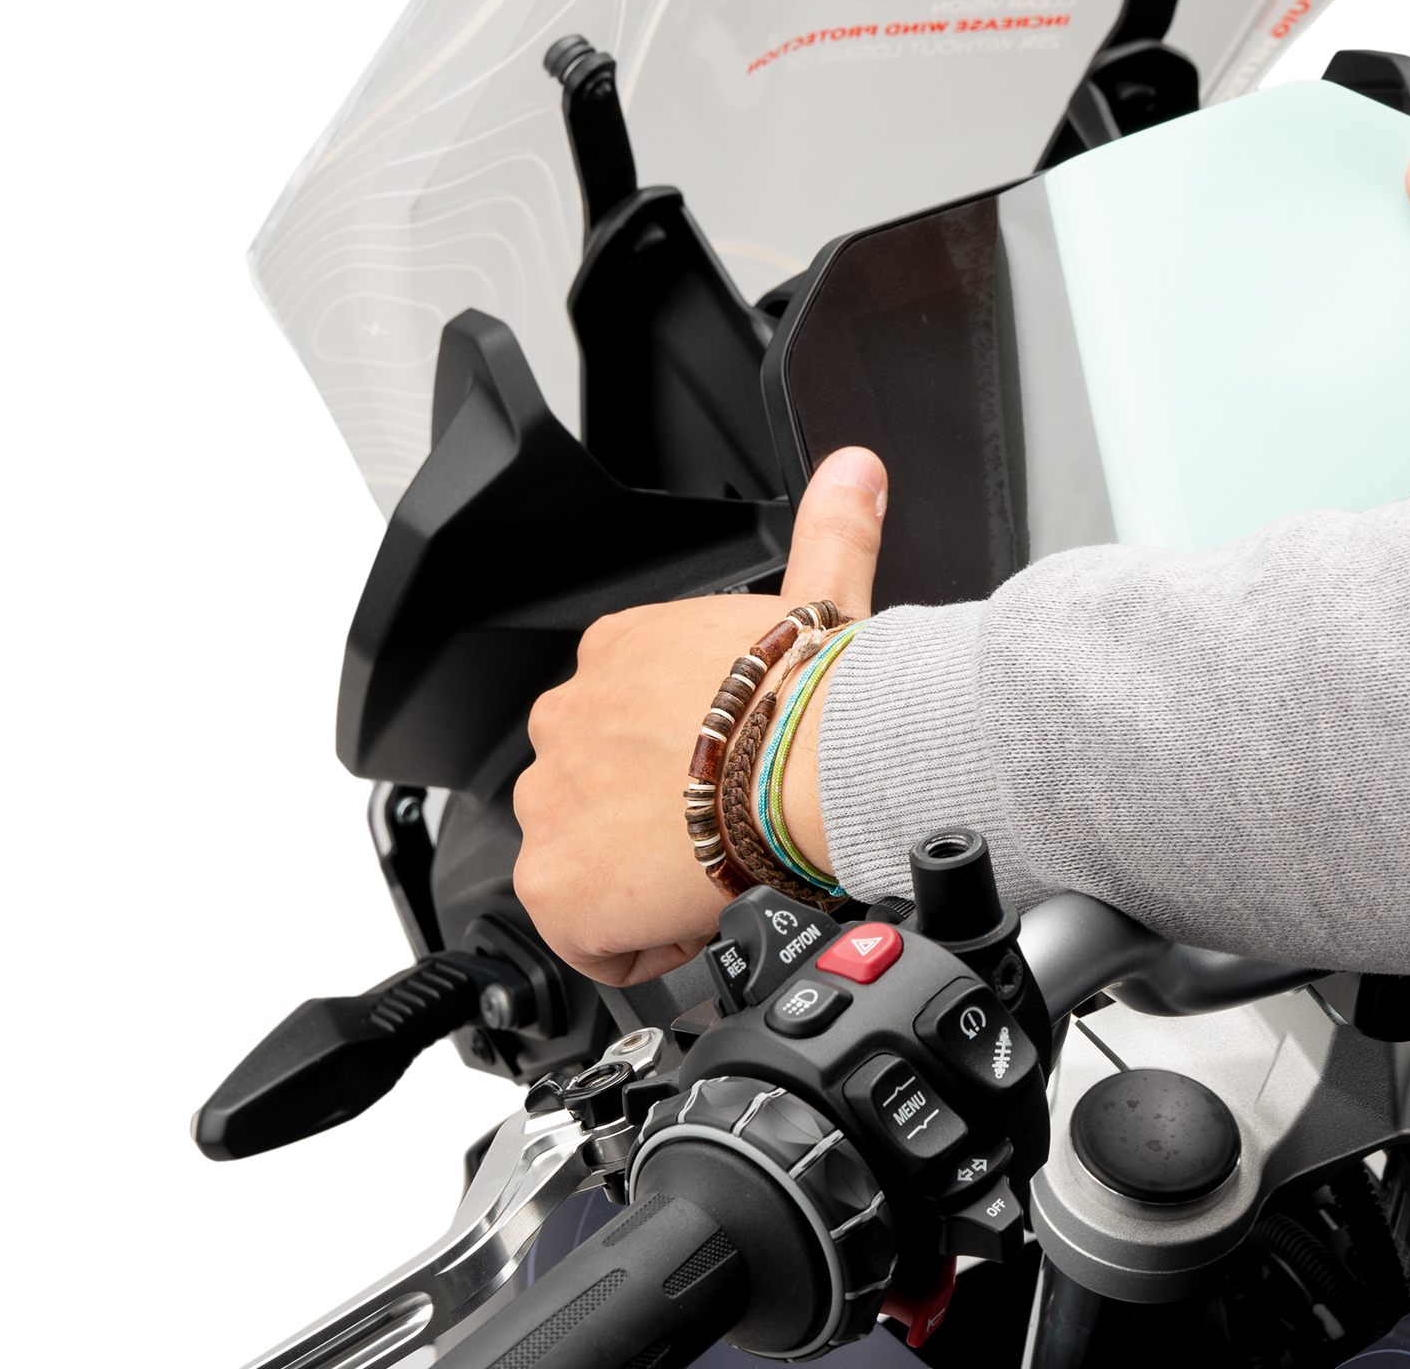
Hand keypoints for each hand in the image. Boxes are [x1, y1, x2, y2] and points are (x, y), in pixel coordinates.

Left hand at [514, 448, 887, 986]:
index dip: (685, 768)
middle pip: (597, 797)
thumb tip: (856, 469)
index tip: (734, 778)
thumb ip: (831, 529)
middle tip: (734, 824)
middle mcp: (568, 718)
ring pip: (590, 867)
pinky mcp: (555, 879)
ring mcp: (552, 799)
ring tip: (720, 863)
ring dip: (647, 882)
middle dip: (658, 824)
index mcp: (617, 652)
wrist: (818, 761)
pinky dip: (642, 940)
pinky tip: (700, 906)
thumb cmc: (822, 697)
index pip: (624, 727)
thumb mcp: (821, 595)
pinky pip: (590, 938)